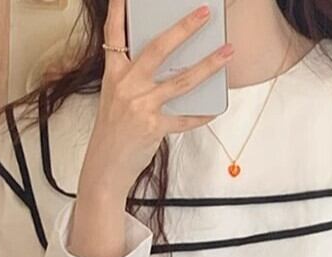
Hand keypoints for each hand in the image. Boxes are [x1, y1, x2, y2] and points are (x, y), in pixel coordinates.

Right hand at [79, 0, 234, 201]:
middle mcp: (126, 85)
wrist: (105, 166)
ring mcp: (140, 105)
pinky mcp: (153, 127)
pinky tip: (214, 109)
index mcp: (114, 74)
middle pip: (158, 49)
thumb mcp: (116, 99)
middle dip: (184, 28)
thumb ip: (135, 80)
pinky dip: (200, 115)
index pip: (114, 35)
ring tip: (227, 52)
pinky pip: (184, 118)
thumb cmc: (113, 132)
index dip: (118, 10)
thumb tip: (169, 66)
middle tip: (204, 13)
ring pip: (181, 80)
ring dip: (208, 65)